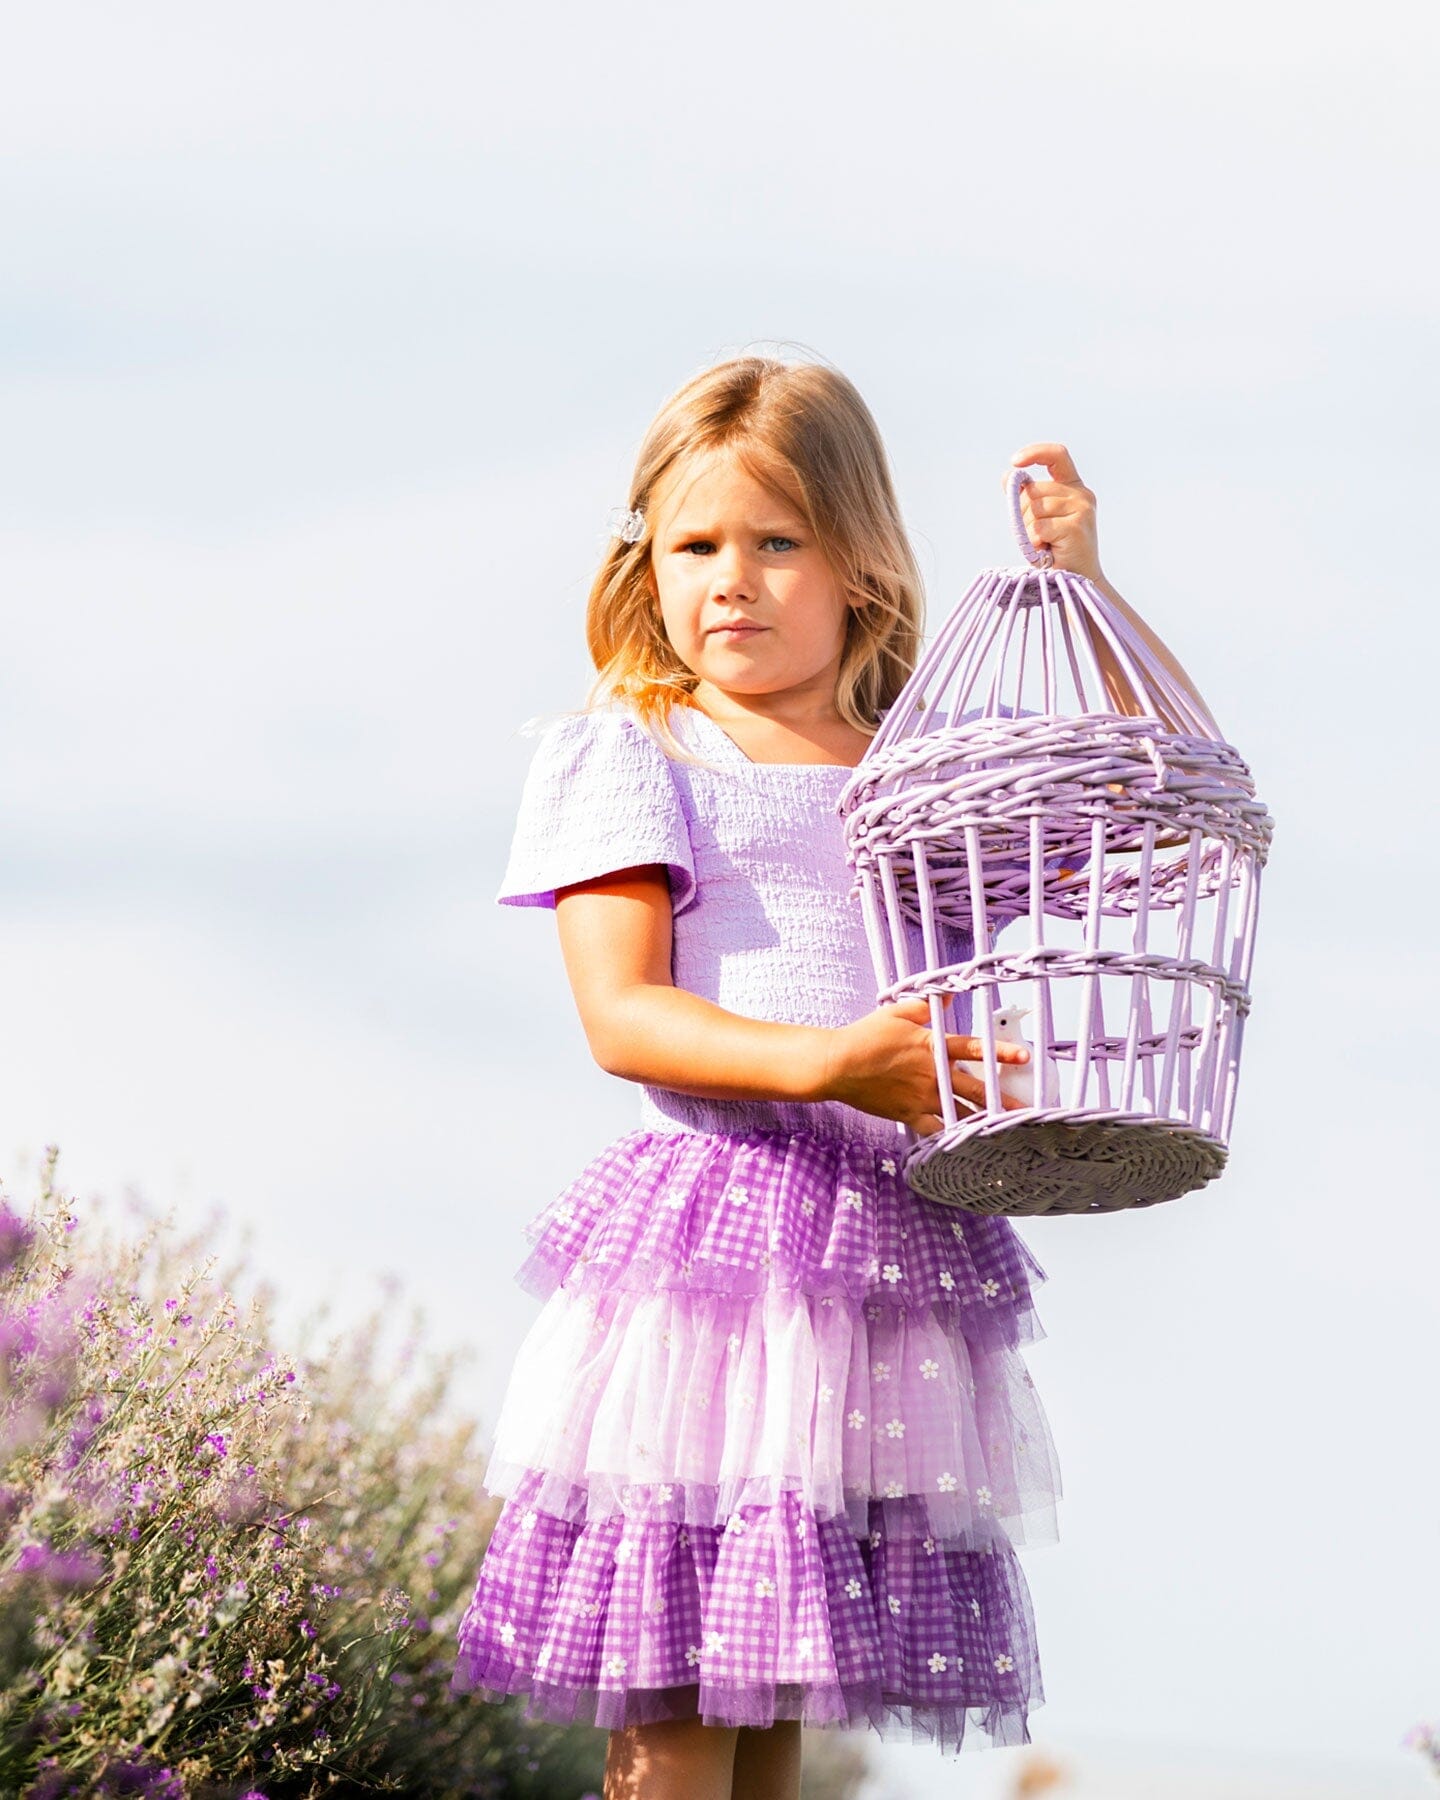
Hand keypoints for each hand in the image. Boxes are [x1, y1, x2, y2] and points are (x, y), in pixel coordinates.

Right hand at [819, 997, 1031, 1136]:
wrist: (837, 1065)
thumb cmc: (865, 1036)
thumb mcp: (896, 1014)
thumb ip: (926, 1006)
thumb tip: (949, 995)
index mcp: (932, 1047)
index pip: (974, 1049)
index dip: (1001, 1052)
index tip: (1024, 1057)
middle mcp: (932, 1074)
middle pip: (975, 1089)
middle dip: (1002, 1100)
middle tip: (1025, 1110)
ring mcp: (921, 1096)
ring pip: (959, 1113)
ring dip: (982, 1121)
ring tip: (1004, 1131)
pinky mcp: (908, 1114)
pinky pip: (934, 1129)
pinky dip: (949, 1136)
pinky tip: (966, 1144)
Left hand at [1005, 442, 1103, 583]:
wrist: (1078, 582)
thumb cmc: (1056, 551)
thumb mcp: (1039, 519)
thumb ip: (1026, 498)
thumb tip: (1007, 476)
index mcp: (1073, 487)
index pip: (1057, 455)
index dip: (1035, 453)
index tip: (1015, 462)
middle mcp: (1081, 494)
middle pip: (1034, 491)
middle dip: (1024, 515)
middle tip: (1039, 536)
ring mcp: (1082, 508)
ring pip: (1034, 510)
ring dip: (1030, 532)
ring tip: (1046, 545)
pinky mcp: (1076, 526)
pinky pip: (1038, 528)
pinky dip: (1036, 543)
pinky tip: (1049, 551)